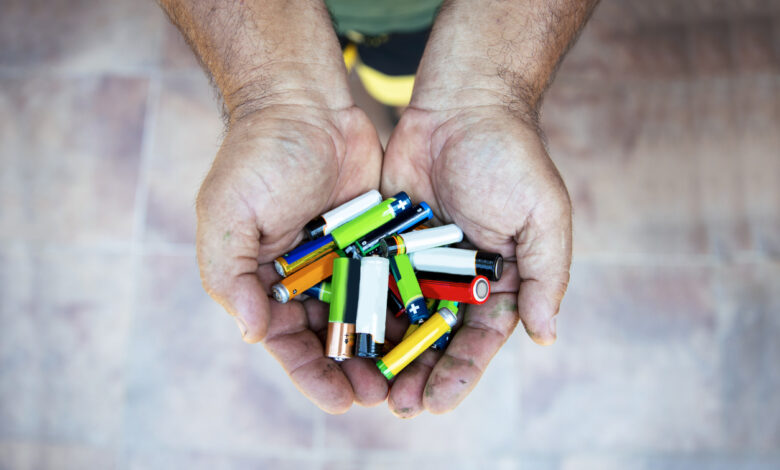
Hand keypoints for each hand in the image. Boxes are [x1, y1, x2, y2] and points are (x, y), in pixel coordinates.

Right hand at [196, 103, 387, 412]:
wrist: (304, 103)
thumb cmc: (257, 157)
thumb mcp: (226, 214)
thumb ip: (228, 274)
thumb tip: (253, 332)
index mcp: (263, 281)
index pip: (285, 341)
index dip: (310, 374)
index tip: (339, 400)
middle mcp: (304, 278)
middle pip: (330, 337)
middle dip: (353, 371)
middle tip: (382, 398)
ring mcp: (342, 260)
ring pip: (366, 316)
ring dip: (384, 349)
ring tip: (409, 376)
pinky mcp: (375, 240)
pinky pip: (391, 281)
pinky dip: (405, 307)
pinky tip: (427, 330)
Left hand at [381, 103, 572, 416]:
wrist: (463, 104)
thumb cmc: (511, 158)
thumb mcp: (543, 215)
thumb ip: (546, 276)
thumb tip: (547, 337)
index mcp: (500, 281)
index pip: (480, 341)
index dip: (459, 373)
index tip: (437, 402)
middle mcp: (459, 281)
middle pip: (436, 340)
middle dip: (418, 375)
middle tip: (395, 408)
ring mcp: (421, 263)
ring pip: (400, 319)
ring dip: (385, 354)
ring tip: (365, 386)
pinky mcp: (388, 242)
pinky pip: (373, 281)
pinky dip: (360, 310)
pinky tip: (342, 336)